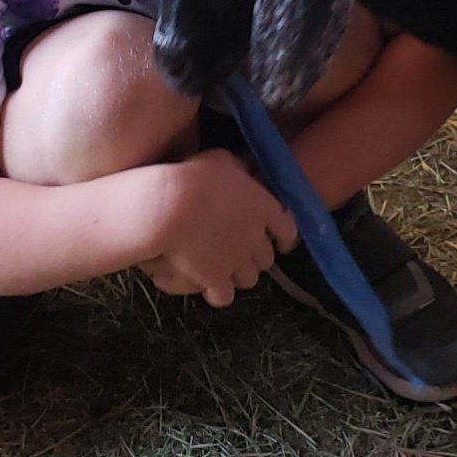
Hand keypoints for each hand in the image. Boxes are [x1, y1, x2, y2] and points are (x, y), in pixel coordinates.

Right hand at [143, 152, 295, 306]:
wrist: (169, 208)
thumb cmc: (196, 178)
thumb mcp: (222, 160)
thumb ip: (240, 168)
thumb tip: (246, 168)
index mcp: (263, 208)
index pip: (287, 229)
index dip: (284, 237)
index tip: (281, 241)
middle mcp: (255, 238)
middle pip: (267, 258)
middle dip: (257, 257)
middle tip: (243, 251)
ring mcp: (236, 262)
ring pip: (249, 279)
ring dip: (240, 275)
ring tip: (226, 269)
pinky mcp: (215, 279)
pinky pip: (224, 296)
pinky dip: (219, 294)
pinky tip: (210, 288)